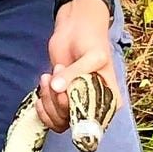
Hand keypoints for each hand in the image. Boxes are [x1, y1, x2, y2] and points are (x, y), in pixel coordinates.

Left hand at [38, 0, 113, 131]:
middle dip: (58, 101)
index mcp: (110, 100)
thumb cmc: (91, 41)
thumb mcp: (92, 55)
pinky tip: (43, 84)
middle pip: (73, 122)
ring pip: (59, 120)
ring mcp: (76, 104)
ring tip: (48, 75)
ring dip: (48, 100)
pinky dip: (42, 104)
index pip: (93, 123)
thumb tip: (58, 88)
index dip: (76, 114)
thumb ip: (76, 73)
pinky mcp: (61, 99)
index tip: (64, 95)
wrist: (77, 28)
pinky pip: (50, 115)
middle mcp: (94, 107)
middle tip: (54, 77)